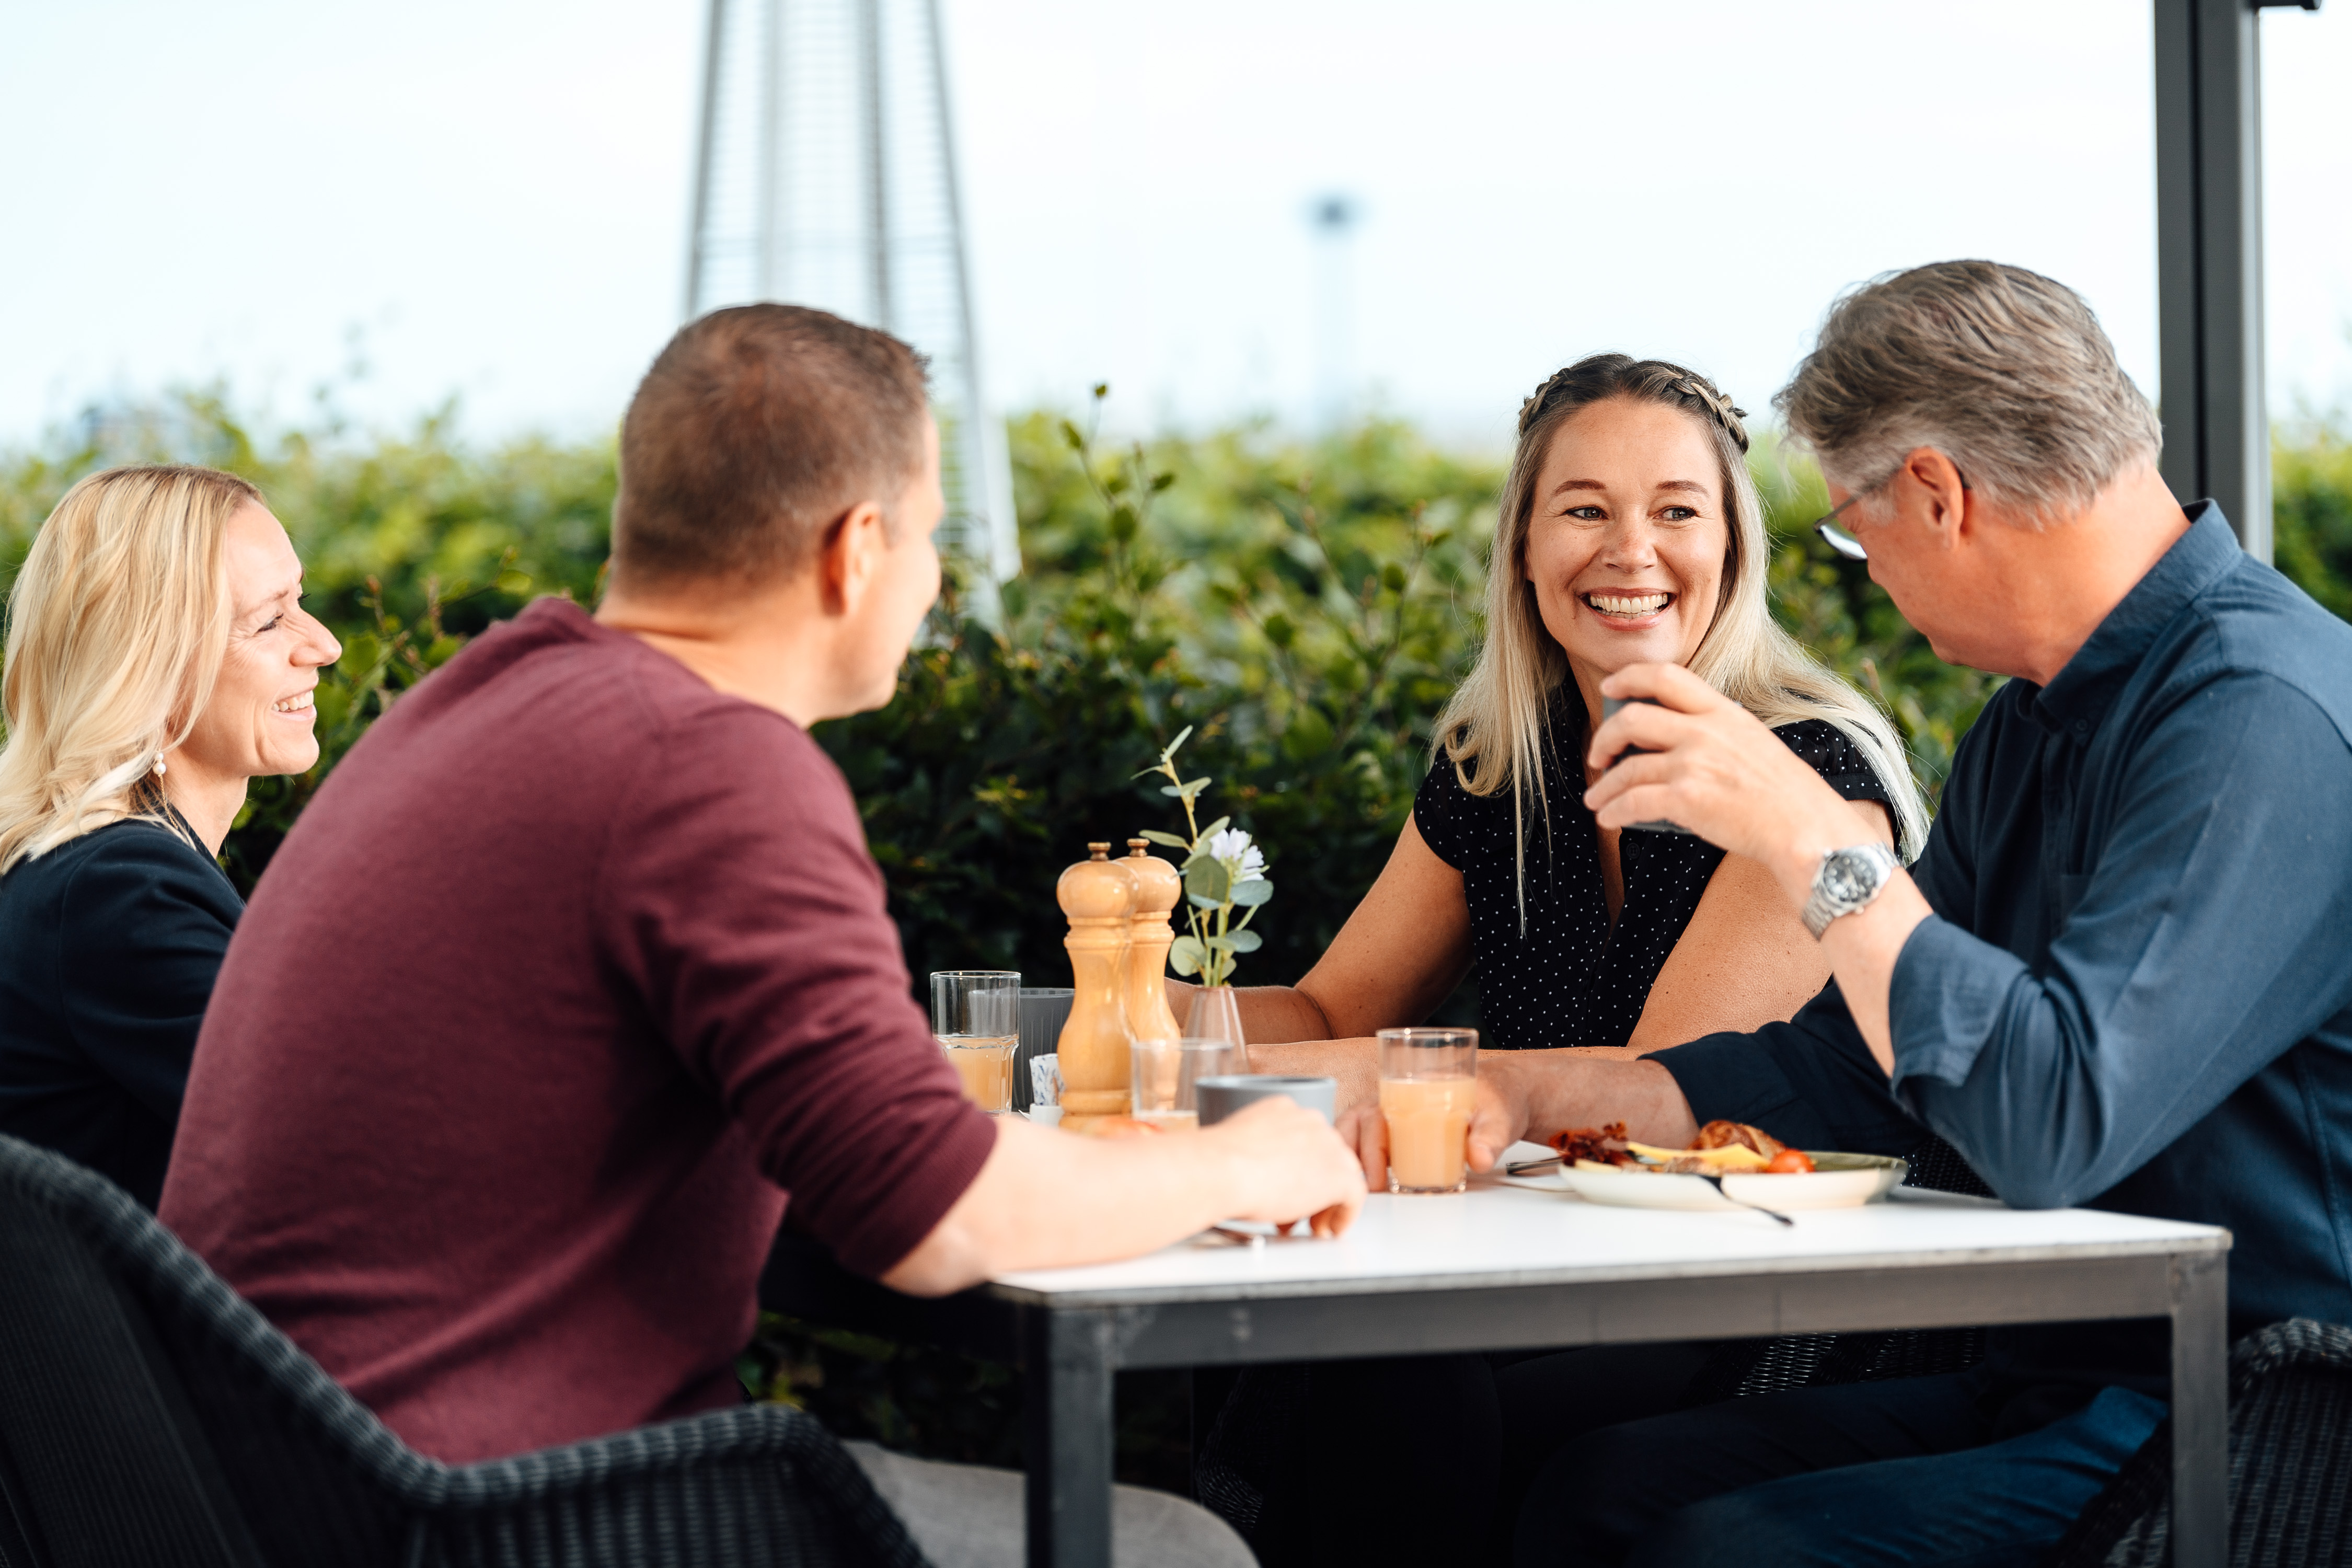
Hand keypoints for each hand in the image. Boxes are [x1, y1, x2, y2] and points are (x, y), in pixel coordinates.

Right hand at [1204, 1096, 1366, 1237]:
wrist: (1222, 1170)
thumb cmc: (1218, 1163)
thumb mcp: (1241, 1146)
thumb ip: (1259, 1153)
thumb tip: (1262, 1176)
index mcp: (1285, 1110)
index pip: (1305, 1140)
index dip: (1299, 1169)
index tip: (1287, 1188)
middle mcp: (1311, 1122)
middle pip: (1324, 1157)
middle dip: (1312, 1187)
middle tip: (1297, 1212)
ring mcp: (1329, 1145)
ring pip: (1340, 1175)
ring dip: (1326, 1202)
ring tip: (1311, 1225)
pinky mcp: (1339, 1174)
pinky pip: (1355, 1194)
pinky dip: (1345, 1214)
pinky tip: (1331, 1229)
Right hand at [1338, 1066, 1526, 1190]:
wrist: (1504, 1092)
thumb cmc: (1496, 1098)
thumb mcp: (1498, 1117)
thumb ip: (1489, 1138)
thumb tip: (1480, 1159)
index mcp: (1413, 1091)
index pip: (1374, 1114)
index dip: (1369, 1146)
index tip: (1379, 1177)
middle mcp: (1397, 1101)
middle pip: (1358, 1123)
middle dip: (1357, 1158)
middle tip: (1373, 1189)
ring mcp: (1396, 1115)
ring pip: (1357, 1130)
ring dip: (1352, 1156)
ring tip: (1357, 1186)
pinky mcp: (1402, 1131)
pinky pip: (1369, 1139)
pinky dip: (1360, 1157)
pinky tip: (1363, 1180)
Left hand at [1584, 663, 1869, 898]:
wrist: (1807, 829)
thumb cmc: (1785, 795)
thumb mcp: (1755, 742)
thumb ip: (1717, 733)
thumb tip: (1676, 740)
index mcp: (1723, 713)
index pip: (1667, 676)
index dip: (1629, 677)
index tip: (1609, 688)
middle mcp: (1705, 731)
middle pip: (1632, 719)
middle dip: (1604, 738)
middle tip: (1598, 756)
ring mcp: (1694, 764)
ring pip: (1627, 768)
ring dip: (1604, 787)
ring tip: (1596, 800)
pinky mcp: (1686, 799)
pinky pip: (1633, 802)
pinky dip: (1613, 811)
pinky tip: (1609, 819)